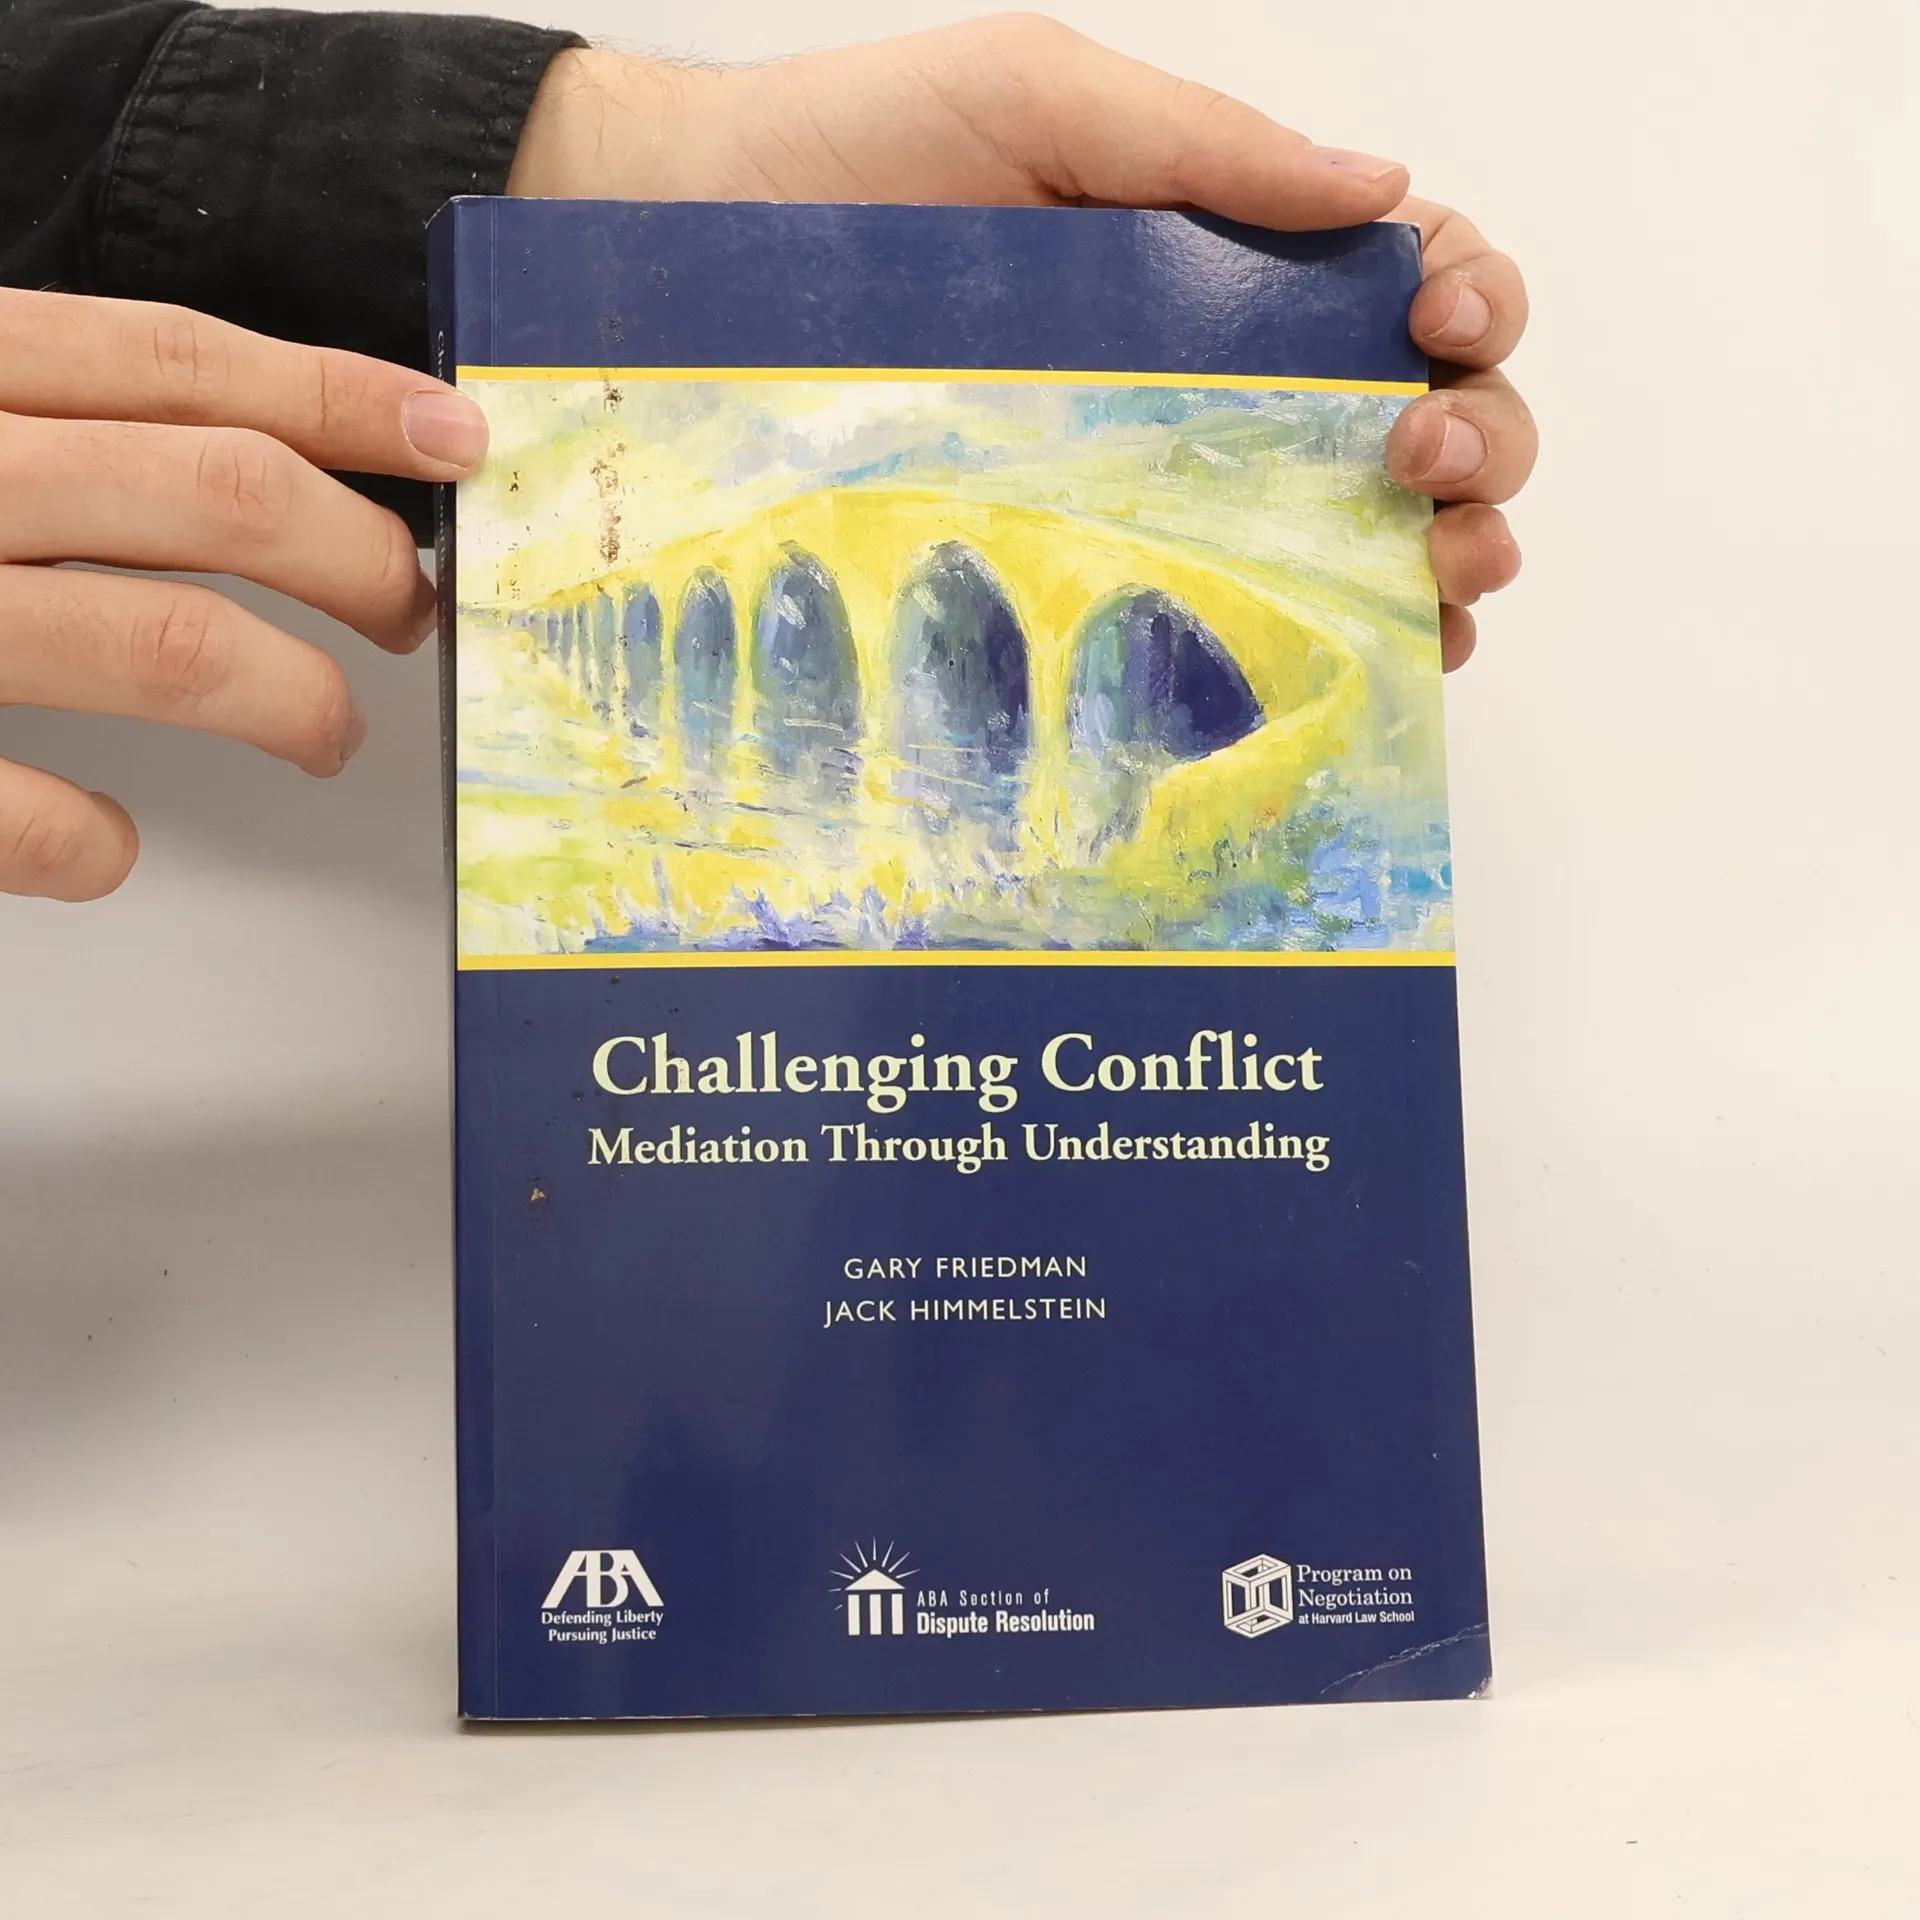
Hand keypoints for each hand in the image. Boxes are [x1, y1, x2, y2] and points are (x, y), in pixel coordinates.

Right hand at [0, 290, 489, 899]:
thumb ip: (47, 421)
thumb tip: (233, 463)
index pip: (174, 365)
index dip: (339, 399)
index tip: (457, 438)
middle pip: (220, 492)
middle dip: (358, 559)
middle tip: (413, 614)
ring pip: (174, 645)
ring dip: (294, 699)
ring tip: (328, 733)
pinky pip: (31, 816)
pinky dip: (94, 839)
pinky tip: (114, 842)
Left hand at [510, 13, 1532, 672]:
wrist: (686, 256)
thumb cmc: (849, 159)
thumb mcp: (1033, 102)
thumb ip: (1204, 148)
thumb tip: (1384, 200)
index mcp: (1227, 256)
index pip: (1409, 282)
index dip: (1476, 302)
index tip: (1446, 326)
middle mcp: (1221, 380)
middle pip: (1427, 415)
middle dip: (1483, 444)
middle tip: (1425, 472)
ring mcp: (1164, 486)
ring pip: (1368, 535)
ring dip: (1450, 559)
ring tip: (1437, 580)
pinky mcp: (1091, 575)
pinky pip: (1244, 624)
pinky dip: (1344, 648)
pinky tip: (1385, 665)